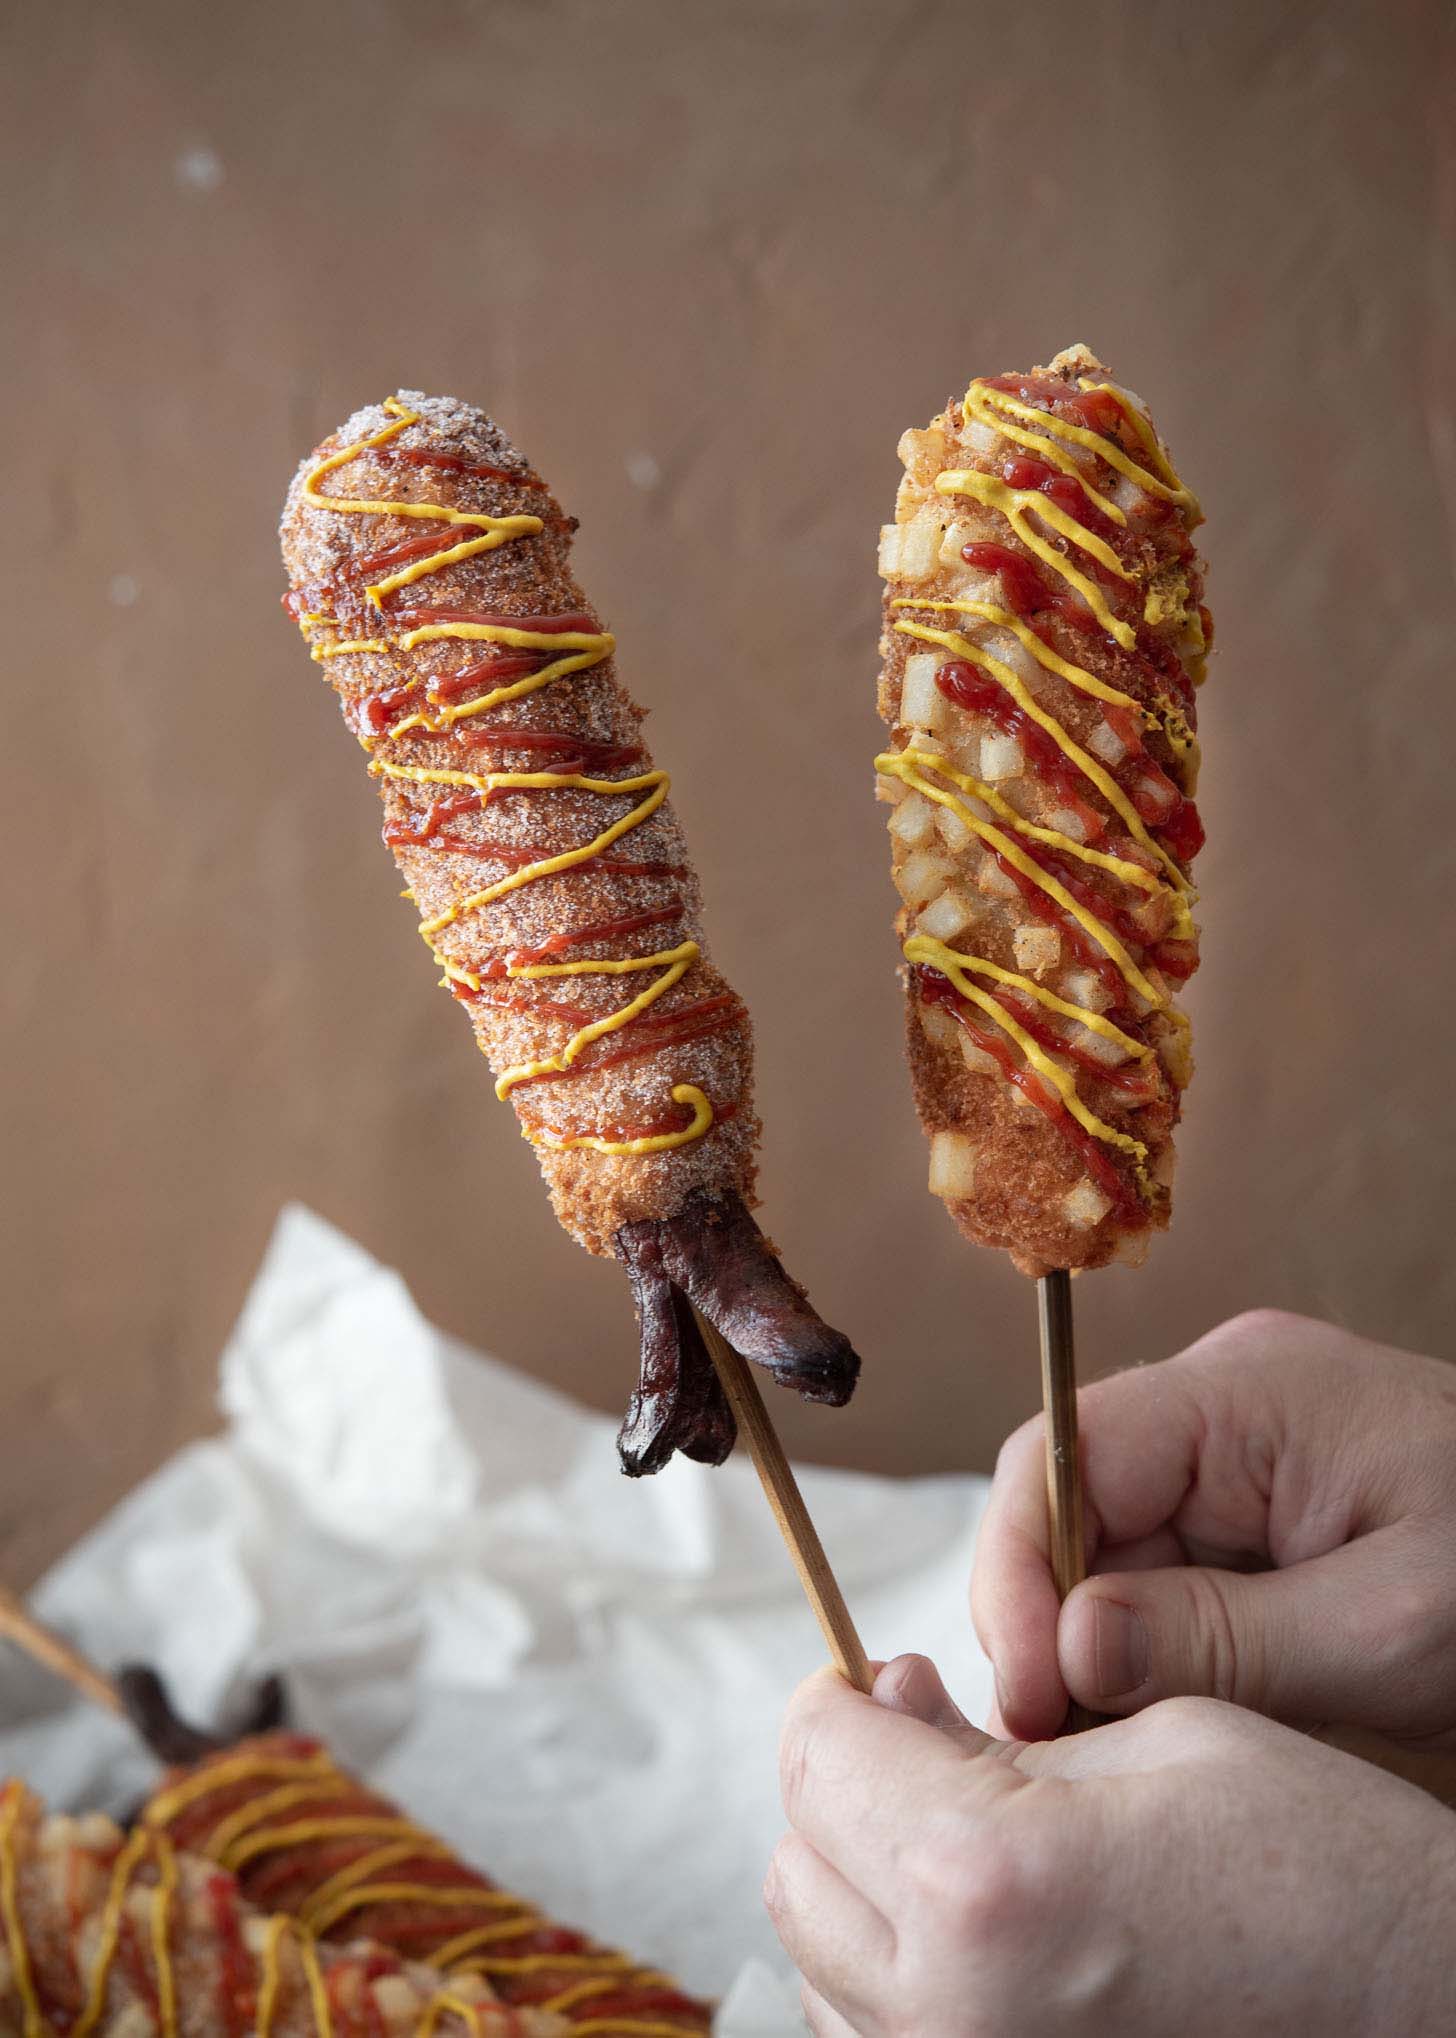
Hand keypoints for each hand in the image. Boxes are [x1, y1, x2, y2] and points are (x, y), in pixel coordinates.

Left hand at [766, 1656, 1455, 2037]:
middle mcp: (948, 2012)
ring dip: (868, 1891)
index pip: (815, 1758)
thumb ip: (991, 1730)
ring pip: (823, 1969)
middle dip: (850, 1790)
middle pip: (798, 1866)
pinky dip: (902, 1984)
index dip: (846, 1698)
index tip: (885, 1684)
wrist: (1426, 2024)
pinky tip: (992, 1939)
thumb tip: (892, 1709)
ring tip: (974, 1848)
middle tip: (933, 1749)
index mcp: (986, 1878)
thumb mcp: (1160, 1739)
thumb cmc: (1323, 1876)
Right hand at [972, 1309, 1455, 1743]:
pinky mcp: (1253, 1502)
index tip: (1029, 1693)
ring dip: (1099, 1640)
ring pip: (1108, 1543)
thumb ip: (1221, 1639)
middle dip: (1054, 1619)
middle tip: (1064, 1742)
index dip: (1017, 1568)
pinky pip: (1162, 1564)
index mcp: (1247, 1391)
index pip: (1063, 1452)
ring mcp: (1236, 1448)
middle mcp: (1223, 1399)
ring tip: (1118, 1738)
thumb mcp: (1392, 1629)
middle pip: (1072, 1500)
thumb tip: (1066, 1651)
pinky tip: (1167, 1707)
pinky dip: (1150, 1641)